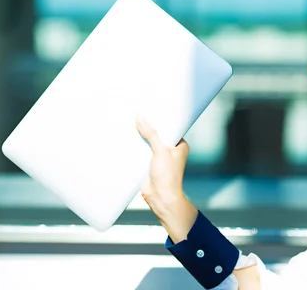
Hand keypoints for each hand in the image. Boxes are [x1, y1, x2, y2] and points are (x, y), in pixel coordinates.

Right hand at [135, 116, 197, 242]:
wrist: (161, 198)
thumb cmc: (168, 176)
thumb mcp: (161, 150)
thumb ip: (151, 134)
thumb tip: (140, 118)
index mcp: (180, 145)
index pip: (170, 127)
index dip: (161, 119)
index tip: (150, 109)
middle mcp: (171, 151)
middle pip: (158, 135)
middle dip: (148, 128)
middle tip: (136, 114)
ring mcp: (159, 158)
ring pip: (148, 144)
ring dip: (140, 138)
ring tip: (128, 124)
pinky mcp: (149, 165)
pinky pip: (141, 153)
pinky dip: (135, 148)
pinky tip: (125, 139)